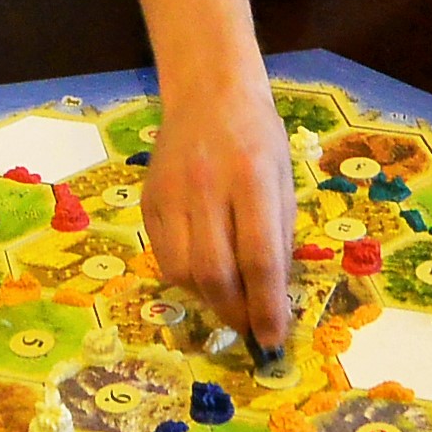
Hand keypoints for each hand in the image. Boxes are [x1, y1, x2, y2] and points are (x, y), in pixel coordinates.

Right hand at [146, 82, 295, 347]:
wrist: (209, 92)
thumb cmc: (258, 137)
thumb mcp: (283, 180)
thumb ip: (278, 236)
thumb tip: (270, 298)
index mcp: (252, 178)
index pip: (259, 258)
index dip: (266, 307)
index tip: (272, 339)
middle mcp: (207, 186)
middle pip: (214, 272)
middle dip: (234, 313)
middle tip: (249, 329)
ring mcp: (171, 193)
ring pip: (182, 272)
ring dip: (207, 299)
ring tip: (227, 298)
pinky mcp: (148, 200)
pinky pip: (164, 257)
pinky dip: (185, 278)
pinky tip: (203, 274)